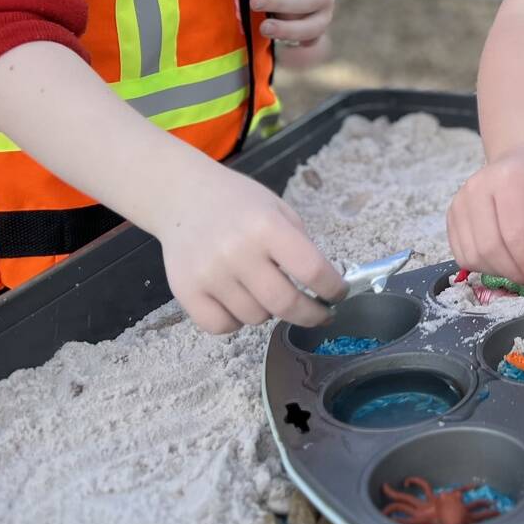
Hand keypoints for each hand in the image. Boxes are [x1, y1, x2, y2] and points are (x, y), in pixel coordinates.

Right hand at [152, 159, 344, 333]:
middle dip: (311, 315)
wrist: (184, 196)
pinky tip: (239, 301)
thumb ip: (301, 245)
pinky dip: (236, 321)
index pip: (312, 270)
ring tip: (266, 290)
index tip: (339, 294)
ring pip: (255, 318)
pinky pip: (222, 326)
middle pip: (285, 304)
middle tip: (320, 313)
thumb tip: (324, 286)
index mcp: (266, 227)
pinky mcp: (185, 292)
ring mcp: (209, 275)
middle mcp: (237, 252)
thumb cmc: (238, 203)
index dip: (333, 289)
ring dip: (269, 311)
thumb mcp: (279, 209)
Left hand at [249, 0, 334, 56]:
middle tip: (255, 2)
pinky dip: (294, 40)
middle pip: (307, 2)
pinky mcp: (316, 35)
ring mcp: (324, 17)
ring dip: (286, 27)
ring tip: (264, 27)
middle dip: (280, 3)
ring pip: (310, 26)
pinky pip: (307, 41)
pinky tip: (278, 41)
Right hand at [448, 143, 523, 289]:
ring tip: (520, 268)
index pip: (514, 235)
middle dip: (515, 273)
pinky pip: (463, 255)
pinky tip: (503, 260)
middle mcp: (477, 188)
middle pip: (491, 248)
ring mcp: (459, 201)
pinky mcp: (451, 215)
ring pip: (474, 256)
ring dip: (500, 273)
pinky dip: (484, 267)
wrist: (520, 158)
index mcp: (510, 180)